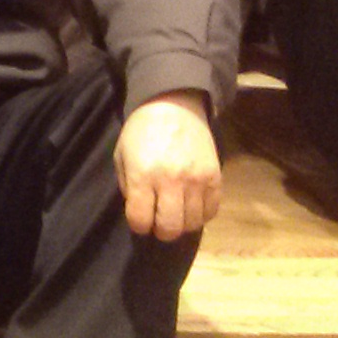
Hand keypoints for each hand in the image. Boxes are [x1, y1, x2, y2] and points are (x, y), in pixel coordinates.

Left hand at [116, 92, 221, 239]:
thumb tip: (140, 213)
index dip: (139, 226)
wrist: (174, 105)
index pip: (141, 219)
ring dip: (182, 224)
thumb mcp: (122, 155)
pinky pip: (212, 211)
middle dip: (161, 232)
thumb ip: (128, 186)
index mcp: (143, 174)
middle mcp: (171, 180)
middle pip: (170, 227)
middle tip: (159, 224)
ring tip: (176, 214)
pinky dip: (201, 215)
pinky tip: (192, 207)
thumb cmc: (142, 131)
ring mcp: (196, 180)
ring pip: (192, 223)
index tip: (141, 220)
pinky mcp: (215, 177)